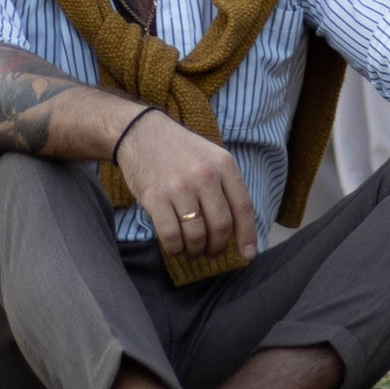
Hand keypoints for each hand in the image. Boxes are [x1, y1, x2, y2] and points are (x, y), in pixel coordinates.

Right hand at [116, 107, 261, 266]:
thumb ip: (226, 187)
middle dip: (218, 247)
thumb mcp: (211, 158)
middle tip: (211, 251)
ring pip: (197, 236)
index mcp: (223, 164)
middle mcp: (204, 175)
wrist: (141, 132)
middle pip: (221, 227)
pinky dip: (175, 249)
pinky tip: (175, 246)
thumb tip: (241, 229)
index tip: (248, 255)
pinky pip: (171, 237)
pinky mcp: (155, 198)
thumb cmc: (181, 151)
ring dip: (196, 251)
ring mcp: (179, 187)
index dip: (247, 235)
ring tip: (192, 249)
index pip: (243, 207)